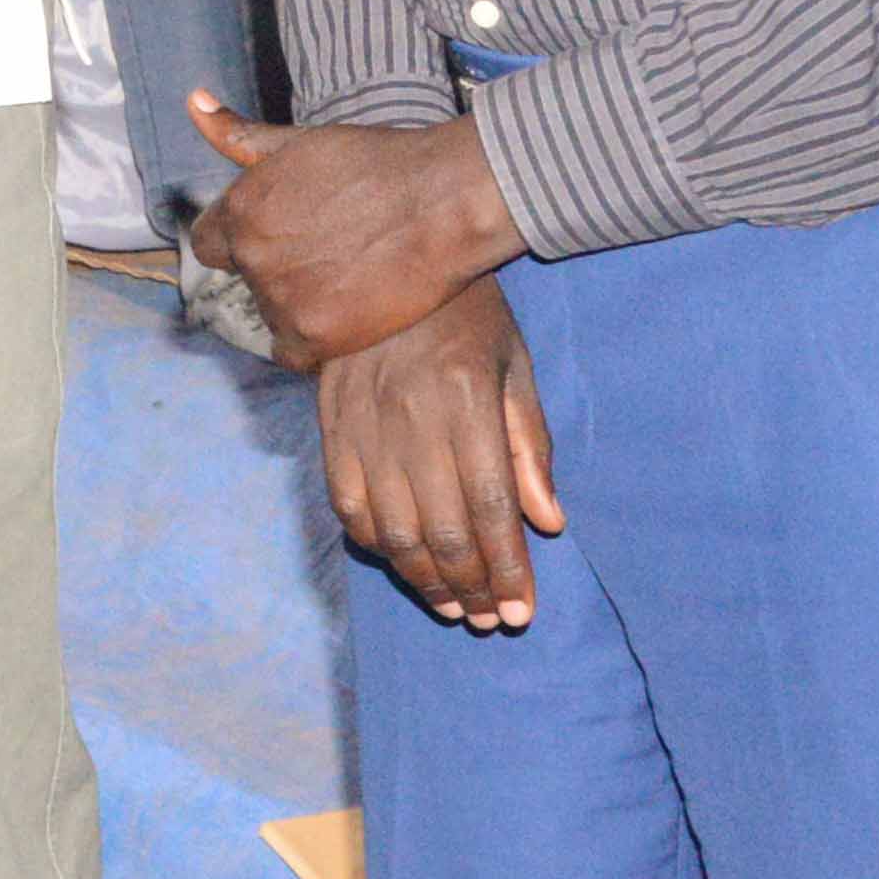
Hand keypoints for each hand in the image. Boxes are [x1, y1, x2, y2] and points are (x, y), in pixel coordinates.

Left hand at [186, 94, 521, 362]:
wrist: (444, 200)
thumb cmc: (377, 163)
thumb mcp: (301, 142)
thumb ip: (240, 135)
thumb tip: (193, 102)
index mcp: (240, 210)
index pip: (211, 245)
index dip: (244, 243)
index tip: (282, 240)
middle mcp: (251, 256)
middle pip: (249, 280)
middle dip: (278, 271)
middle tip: (329, 257)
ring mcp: (280, 298)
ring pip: (272, 316)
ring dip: (300, 305)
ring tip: (348, 281)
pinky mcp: (315, 335)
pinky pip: (294, 354)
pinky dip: (317, 341)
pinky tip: (349, 316)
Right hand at [312, 279, 559, 627]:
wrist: (380, 258)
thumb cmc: (463, 313)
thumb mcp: (513, 364)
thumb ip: (530, 445)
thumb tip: (548, 524)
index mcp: (465, 397)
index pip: (489, 504)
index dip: (506, 567)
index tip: (522, 612)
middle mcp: (411, 415)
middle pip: (441, 527)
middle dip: (470, 586)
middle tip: (492, 621)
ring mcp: (363, 422)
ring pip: (392, 527)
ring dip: (423, 578)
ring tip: (453, 607)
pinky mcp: (330, 423)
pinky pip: (347, 502)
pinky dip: (374, 542)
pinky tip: (400, 560)